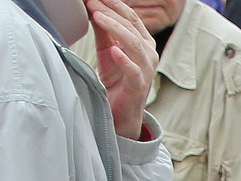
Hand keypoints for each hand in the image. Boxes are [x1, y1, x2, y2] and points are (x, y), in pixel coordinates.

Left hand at [87, 0, 155, 141]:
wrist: (120, 109)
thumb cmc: (116, 78)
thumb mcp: (106, 48)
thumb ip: (102, 30)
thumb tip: (92, 7)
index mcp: (143, 42)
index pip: (130, 17)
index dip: (114, 4)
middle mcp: (149, 53)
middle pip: (131, 26)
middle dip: (110, 12)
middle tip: (91, 3)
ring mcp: (146, 69)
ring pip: (134, 43)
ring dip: (115, 28)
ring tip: (98, 17)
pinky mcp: (139, 85)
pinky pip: (133, 70)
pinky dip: (123, 59)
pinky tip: (113, 50)